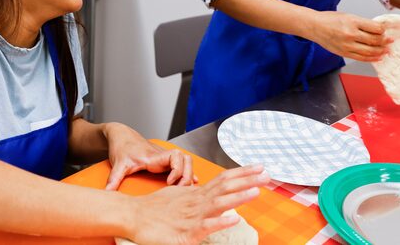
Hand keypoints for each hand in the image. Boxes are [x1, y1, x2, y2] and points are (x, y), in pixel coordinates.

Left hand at [104, 124, 195, 190]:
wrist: (121, 135)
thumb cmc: (121, 147)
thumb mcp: (118, 164)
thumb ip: (113, 179)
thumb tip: (107, 193)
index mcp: (154, 156)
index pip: (176, 157)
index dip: (178, 170)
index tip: (169, 182)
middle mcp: (162, 155)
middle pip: (186, 159)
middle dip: (187, 174)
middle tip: (179, 189)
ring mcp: (165, 157)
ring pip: (186, 160)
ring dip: (189, 173)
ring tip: (183, 187)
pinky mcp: (165, 160)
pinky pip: (182, 164)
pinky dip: (187, 172)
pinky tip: (190, 182)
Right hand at [127, 165, 268, 244]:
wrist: (133, 216)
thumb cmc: (155, 210)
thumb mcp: (179, 199)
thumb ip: (197, 198)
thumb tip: (212, 196)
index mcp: (197, 193)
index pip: (224, 179)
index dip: (242, 173)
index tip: (259, 167)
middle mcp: (198, 201)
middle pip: (226, 187)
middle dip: (248, 180)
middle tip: (267, 174)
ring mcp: (193, 215)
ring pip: (219, 204)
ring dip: (238, 197)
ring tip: (256, 192)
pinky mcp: (186, 232)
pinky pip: (205, 226)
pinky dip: (220, 221)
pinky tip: (233, 218)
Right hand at [309, 11, 390, 61]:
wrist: (314, 26)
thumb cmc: (329, 19)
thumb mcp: (348, 16)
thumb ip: (362, 23)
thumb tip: (377, 29)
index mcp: (352, 22)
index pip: (375, 28)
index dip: (383, 30)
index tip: (386, 30)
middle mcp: (350, 34)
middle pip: (374, 40)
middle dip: (385, 41)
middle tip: (390, 40)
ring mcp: (347, 45)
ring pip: (369, 51)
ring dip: (380, 51)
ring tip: (387, 50)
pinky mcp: (344, 53)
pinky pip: (361, 58)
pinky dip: (371, 58)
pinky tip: (378, 57)